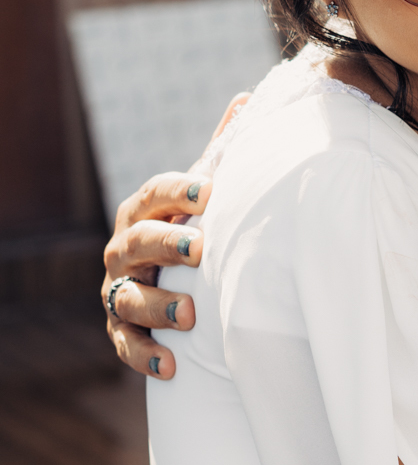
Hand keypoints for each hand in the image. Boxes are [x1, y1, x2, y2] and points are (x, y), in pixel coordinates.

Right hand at [102, 92, 249, 378]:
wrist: (173, 279)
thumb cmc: (196, 227)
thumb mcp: (207, 192)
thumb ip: (223, 153)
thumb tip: (251, 98)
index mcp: (148, 210)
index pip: (157, 193)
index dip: (181, 190)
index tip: (211, 191)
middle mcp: (126, 247)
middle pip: (137, 242)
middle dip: (166, 245)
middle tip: (200, 250)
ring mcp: (120, 289)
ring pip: (128, 297)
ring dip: (158, 307)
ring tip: (191, 317)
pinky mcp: (122, 329)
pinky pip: (125, 344)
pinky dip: (144, 356)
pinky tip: (170, 366)